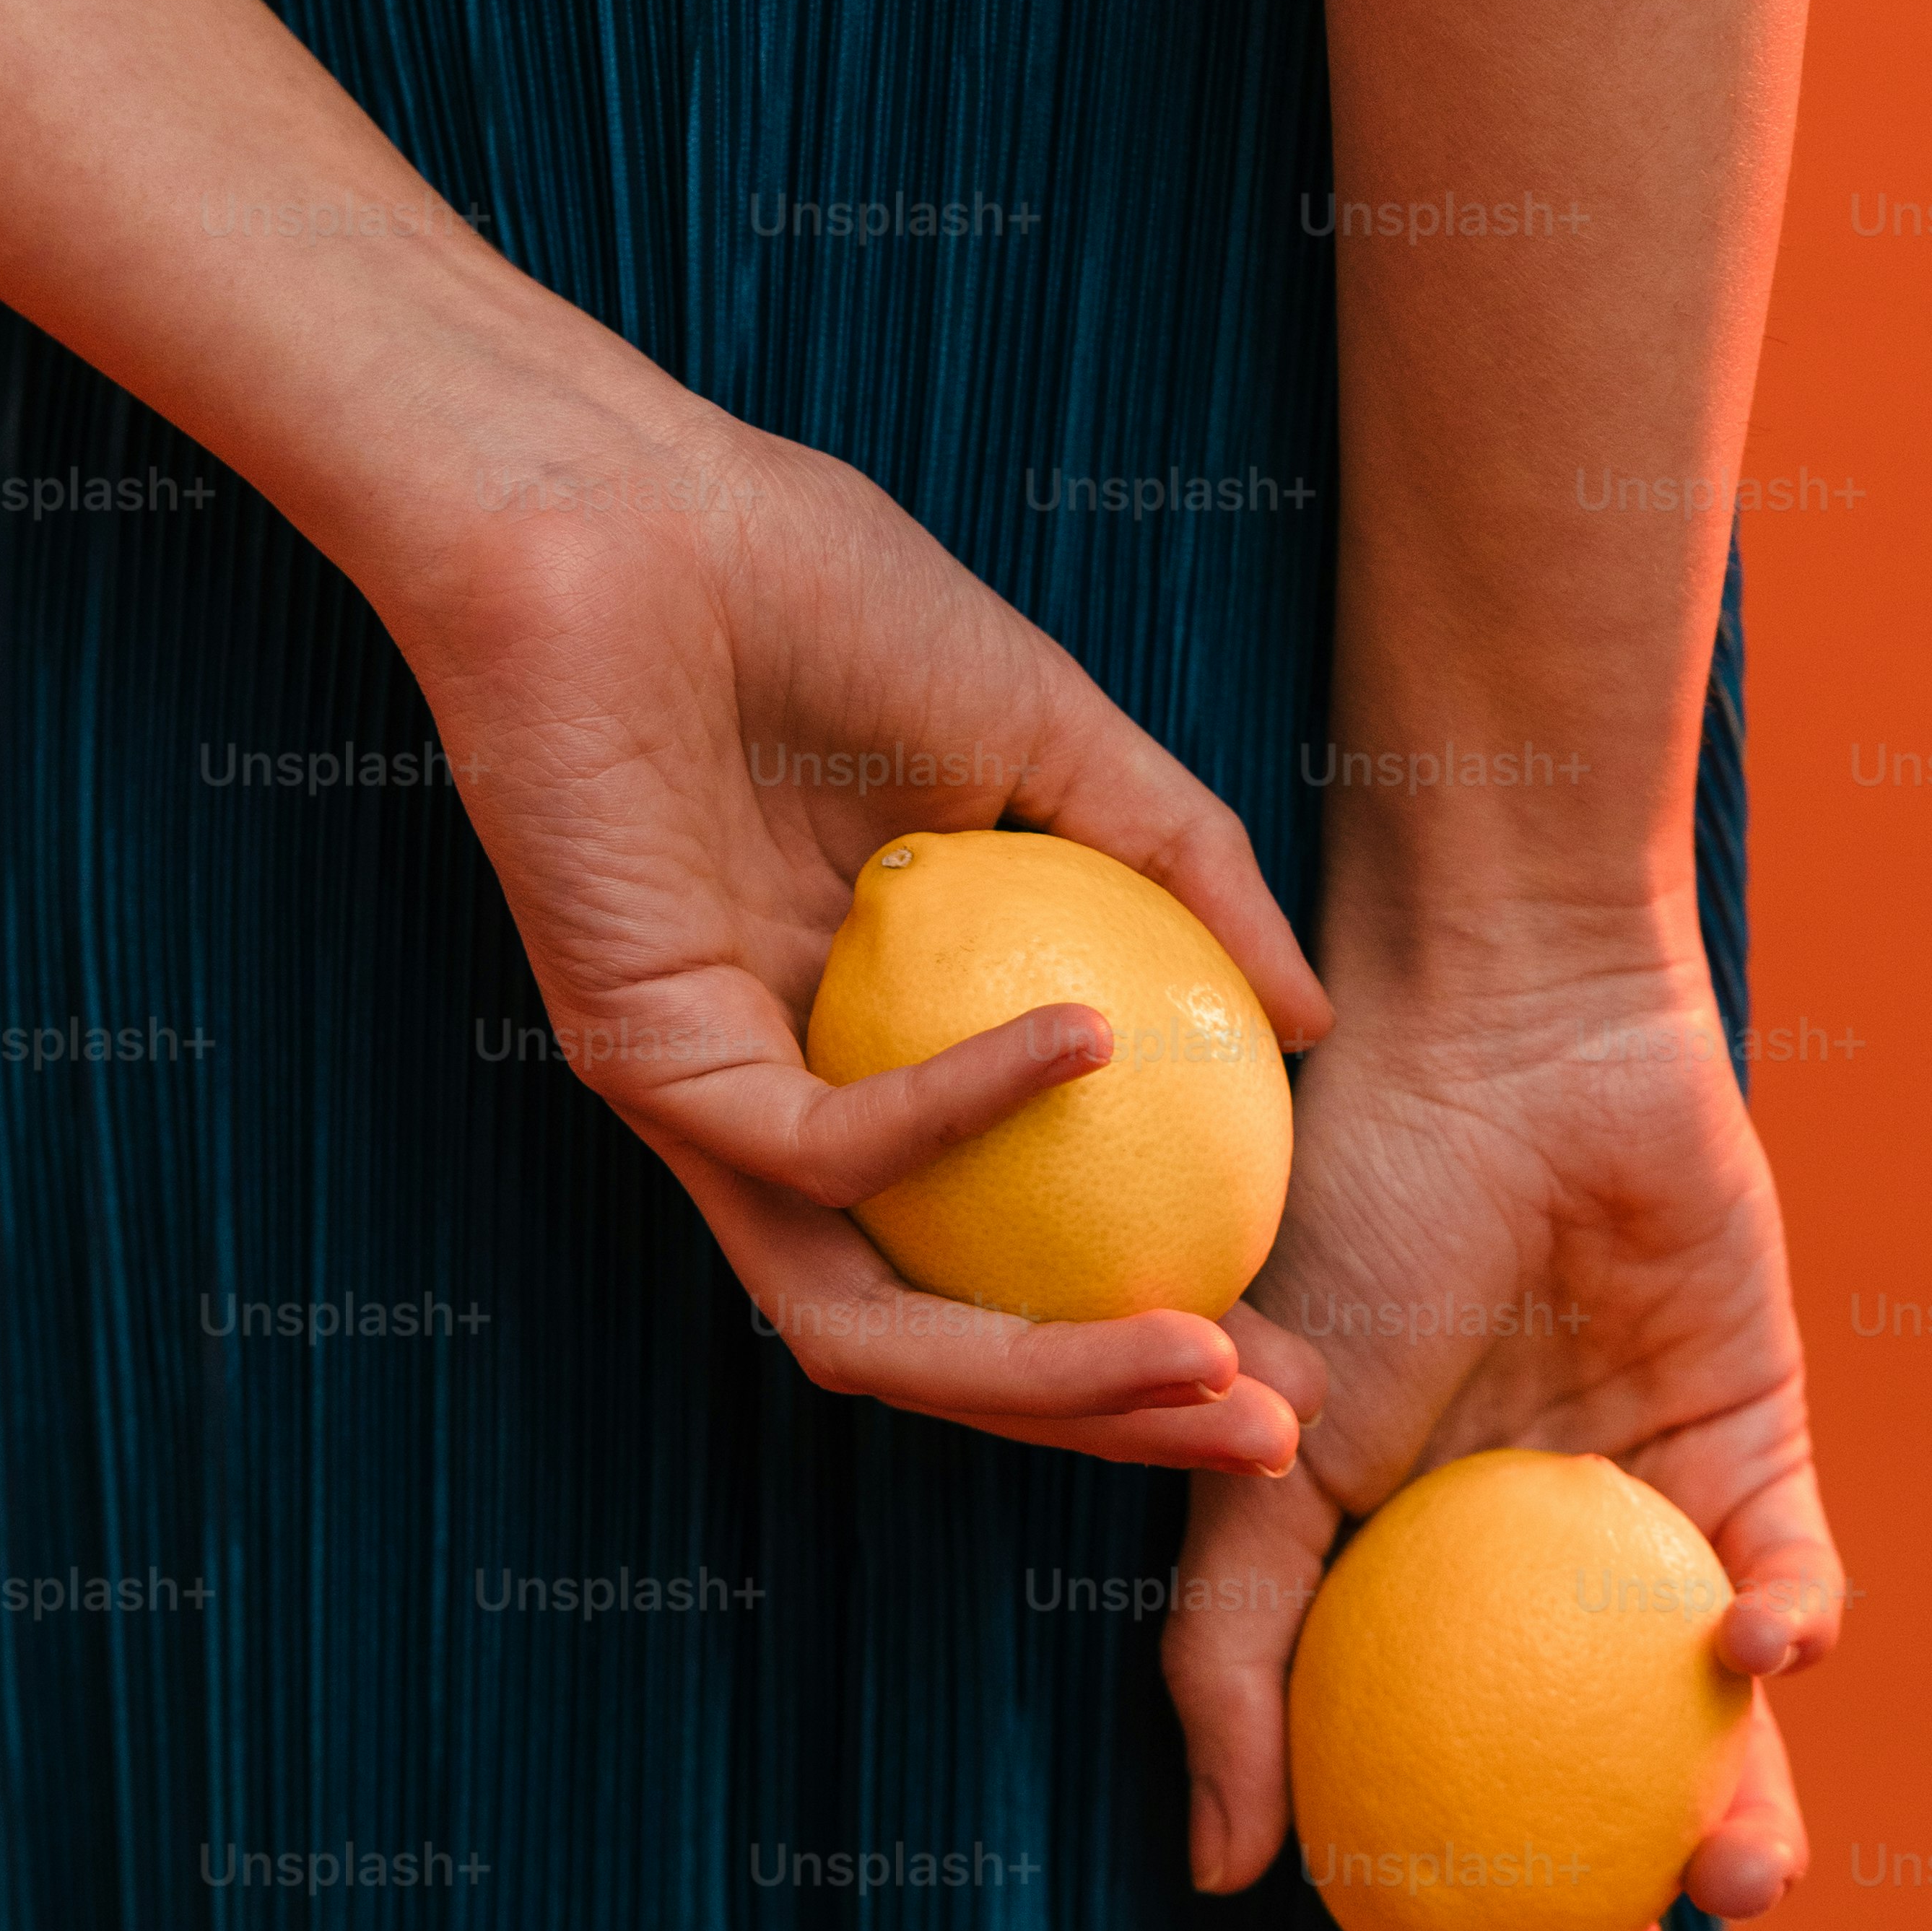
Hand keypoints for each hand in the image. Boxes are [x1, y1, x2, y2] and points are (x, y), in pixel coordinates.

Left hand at [369, 316, 1330, 1469]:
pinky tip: (1090, 1040)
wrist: (620, 506)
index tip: (1291, 1355)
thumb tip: (1311, 1023)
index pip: (1012, 1256)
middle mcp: (789, 1106)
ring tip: (1200, 1362)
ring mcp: (710, 1097)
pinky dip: (965, 1111)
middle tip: (1268, 1424)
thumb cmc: (809, 592)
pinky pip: (820, 1149)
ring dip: (1037, 1372)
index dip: (1148, 1331)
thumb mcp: (1049, 736)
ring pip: (861, 1323)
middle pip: (946, 1341)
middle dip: (1110, 1414)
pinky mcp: (642, 1055)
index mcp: (878, 1049)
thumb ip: (1180, 871)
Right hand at [1160, 906, 1840, 1930]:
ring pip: (1704, 1752)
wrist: (1497, 1038)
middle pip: (1581, 1843)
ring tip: (1731, 1897)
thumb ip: (1228, 1655)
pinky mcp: (1748, 1453)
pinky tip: (1757, 1657)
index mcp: (1389, 1623)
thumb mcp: (1247, 1448)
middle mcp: (1515, 1604)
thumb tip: (1227, 1879)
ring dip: (1733, 1844)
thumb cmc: (1348, 1216)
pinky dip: (1786, 1638)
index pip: (1422, 1858)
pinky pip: (1787, 1588)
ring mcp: (1633, 1535)